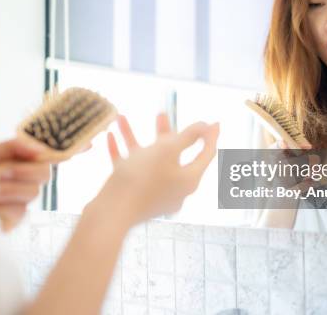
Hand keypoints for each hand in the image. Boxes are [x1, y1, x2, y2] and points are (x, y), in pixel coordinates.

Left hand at [0, 137, 91, 231]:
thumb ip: (15, 147)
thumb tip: (37, 148)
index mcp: (18, 160)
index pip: (50, 154)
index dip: (71, 148)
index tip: (89, 143)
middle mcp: (21, 179)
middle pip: (45, 174)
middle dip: (25, 171)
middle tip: (2, 172)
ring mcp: (17, 200)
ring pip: (33, 193)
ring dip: (7, 189)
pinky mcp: (11, 220)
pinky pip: (20, 212)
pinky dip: (2, 208)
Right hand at [93, 113, 219, 225]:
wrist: (111, 213)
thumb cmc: (142, 178)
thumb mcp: (167, 150)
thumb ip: (187, 136)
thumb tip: (205, 127)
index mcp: (189, 179)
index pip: (206, 154)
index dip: (210, 135)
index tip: (215, 122)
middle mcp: (174, 188)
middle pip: (174, 155)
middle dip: (164, 132)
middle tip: (160, 114)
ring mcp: (153, 193)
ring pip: (146, 159)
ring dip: (133, 138)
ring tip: (121, 117)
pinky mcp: (133, 196)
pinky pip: (130, 169)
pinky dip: (122, 152)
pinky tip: (111, 136)